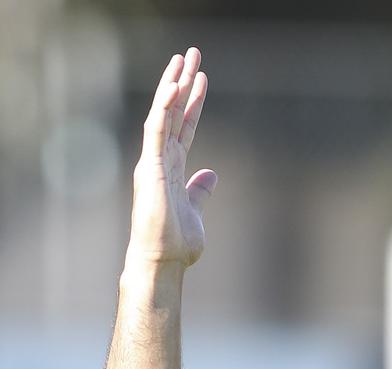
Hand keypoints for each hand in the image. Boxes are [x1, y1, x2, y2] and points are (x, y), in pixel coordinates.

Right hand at [127, 47, 215, 269]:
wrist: (162, 261)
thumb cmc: (176, 243)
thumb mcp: (196, 210)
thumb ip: (200, 190)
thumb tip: (211, 174)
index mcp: (173, 167)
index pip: (184, 125)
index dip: (193, 101)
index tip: (201, 78)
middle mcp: (161, 159)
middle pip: (172, 112)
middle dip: (182, 82)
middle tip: (191, 53)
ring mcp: (154, 162)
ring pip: (162, 114)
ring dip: (173, 85)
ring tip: (183, 58)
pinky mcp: (150, 168)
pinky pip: (156, 130)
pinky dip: (163, 107)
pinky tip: (174, 86)